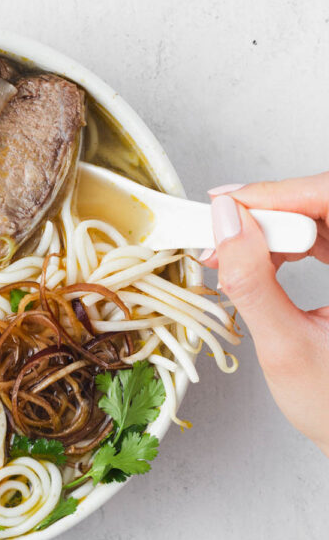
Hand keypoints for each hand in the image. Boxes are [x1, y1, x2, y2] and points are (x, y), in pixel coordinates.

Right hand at [202, 175, 328, 455]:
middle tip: (221, 230)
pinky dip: (282, 243)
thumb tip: (227, 226)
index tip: (228, 203)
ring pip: (318, 215)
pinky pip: (319, 234)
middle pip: (322, 203)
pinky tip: (256, 257)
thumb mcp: (283, 346)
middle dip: (268, 211)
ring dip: (270, 228)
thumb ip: (252, 282)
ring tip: (230, 252)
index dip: (277, 193)